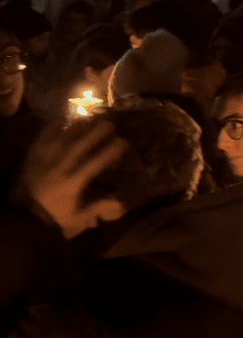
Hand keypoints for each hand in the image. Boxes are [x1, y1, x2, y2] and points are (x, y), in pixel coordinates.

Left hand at [22, 119, 128, 237]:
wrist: (26, 218)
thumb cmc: (56, 217)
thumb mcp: (79, 218)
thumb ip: (98, 207)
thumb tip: (120, 200)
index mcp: (72, 183)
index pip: (94, 163)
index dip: (110, 151)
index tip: (123, 141)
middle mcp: (59, 168)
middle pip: (80, 145)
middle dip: (96, 132)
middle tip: (110, 123)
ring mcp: (44, 161)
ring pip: (63, 138)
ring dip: (78, 127)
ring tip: (91, 119)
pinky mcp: (32, 157)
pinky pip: (42, 138)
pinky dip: (52, 128)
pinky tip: (63, 122)